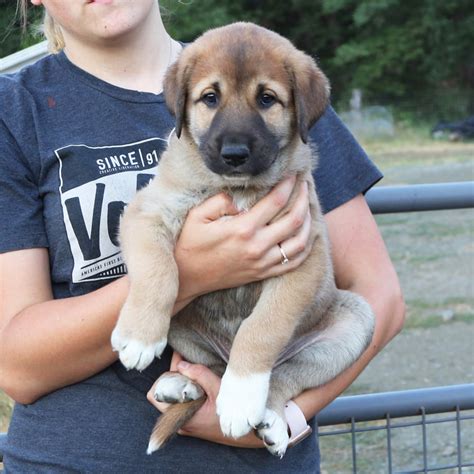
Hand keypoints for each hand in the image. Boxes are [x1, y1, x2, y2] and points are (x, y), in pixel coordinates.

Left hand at [151, 352, 263, 447]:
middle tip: (187, 364)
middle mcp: (179, 421)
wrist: (246, 434)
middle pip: (164, 393)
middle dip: (173, 377)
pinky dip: (187, 391)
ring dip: (181, 383)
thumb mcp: (218, 389)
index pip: (155, 394)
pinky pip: (181, 403)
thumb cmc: (232, 413)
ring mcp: (184, 423)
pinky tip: (199, 384)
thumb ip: (199, 375)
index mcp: (181, 415)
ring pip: (172, 397)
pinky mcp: (191, 422)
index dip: (165, 377)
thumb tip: (181, 364)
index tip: (178, 365)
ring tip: (195, 373)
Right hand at [175, 176, 312, 300]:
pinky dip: (305, 247)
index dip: (288, 184)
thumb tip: (242, 197)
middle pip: (295, 220)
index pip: (276, 201)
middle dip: (303, 198)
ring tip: (307, 206)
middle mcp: (257, 247)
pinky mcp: (262, 274)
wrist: (186, 278)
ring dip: (308, 222)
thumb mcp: (197, 215)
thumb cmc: (189, 244)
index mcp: (242, 229)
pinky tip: (305, 234)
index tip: (292, 174)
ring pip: (300, 242)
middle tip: (305, 185)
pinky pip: (294, 263)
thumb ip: (221, 200)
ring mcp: (262, 263)